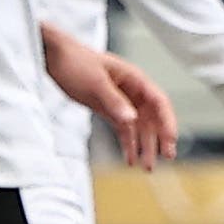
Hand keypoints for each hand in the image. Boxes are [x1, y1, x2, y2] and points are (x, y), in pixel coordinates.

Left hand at [45, 23, 178, 166]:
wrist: (52, 57)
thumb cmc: (75, 62)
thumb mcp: (95, 82)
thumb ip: (114, 101)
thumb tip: (132, 119)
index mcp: (135, 80)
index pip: (159, 102)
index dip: (168, 121)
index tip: (170, 140)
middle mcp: (132, 92)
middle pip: (153, 118)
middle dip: (159, 138)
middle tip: (166, 157)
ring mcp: (121, 101)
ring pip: (139, 127)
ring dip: (144, 146)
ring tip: (147, 167)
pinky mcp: (109, 109)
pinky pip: (124, 130)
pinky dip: (127, 144)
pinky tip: (129, 159)